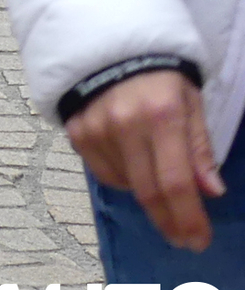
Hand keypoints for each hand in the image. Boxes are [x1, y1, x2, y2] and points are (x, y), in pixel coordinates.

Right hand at [68, 69, 224, 250]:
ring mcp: (96, 129)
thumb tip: (212, 192)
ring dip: (148, 196)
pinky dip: (123, 178)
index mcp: (162, 115)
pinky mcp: (76, 132)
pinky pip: (104, 173)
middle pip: (149, 191)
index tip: (199, 241)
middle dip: (170, 222)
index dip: (189, 217)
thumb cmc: (160, 78)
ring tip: (159, 184)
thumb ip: (200, 149)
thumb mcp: (191, 104)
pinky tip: (134, 166)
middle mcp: (125, 124)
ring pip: (126, 185)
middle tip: (183, 239)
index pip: (176, 181)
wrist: (109, 48)